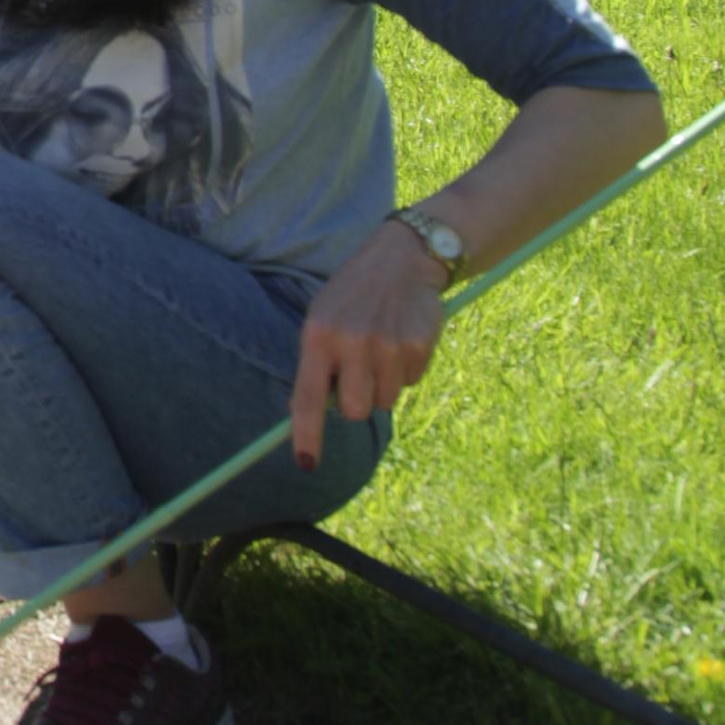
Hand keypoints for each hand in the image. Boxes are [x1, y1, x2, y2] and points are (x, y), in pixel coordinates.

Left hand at [289, 221, 449, 466]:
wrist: (400, 259)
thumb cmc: (352, 298)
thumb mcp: (322, 320)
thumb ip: (319, 364)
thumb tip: (316, 414)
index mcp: (318, 336)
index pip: (309, 397)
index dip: (308, 434)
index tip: (307, 465)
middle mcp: (351, 342)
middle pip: (355, 411)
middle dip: (358, 402)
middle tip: (360, 374)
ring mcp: (386, 344)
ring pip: (385, 400)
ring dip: (383, 384)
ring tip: (381, 347)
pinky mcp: (417, 345)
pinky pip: (411, 383)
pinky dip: (406, 370)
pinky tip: (402, 338)